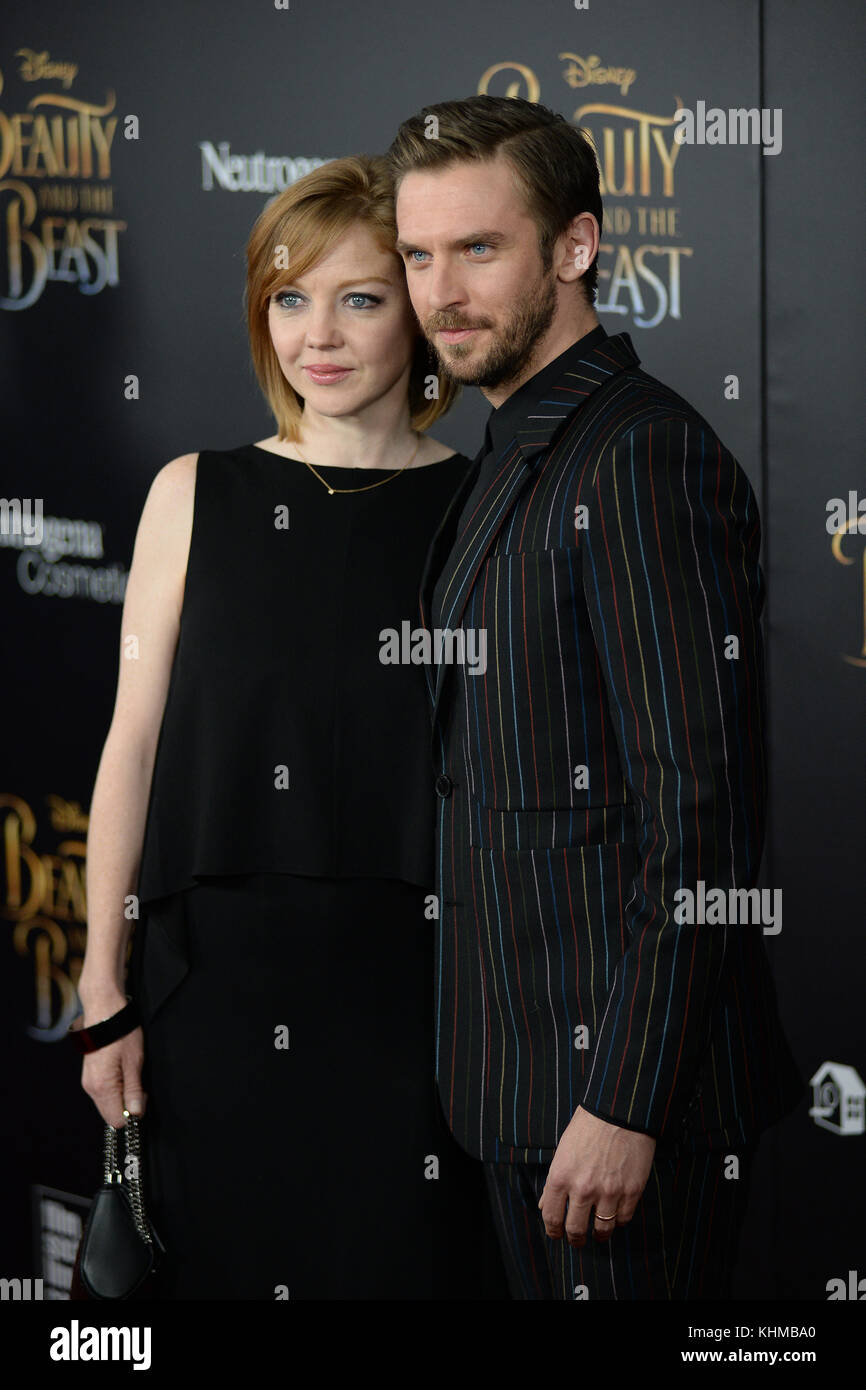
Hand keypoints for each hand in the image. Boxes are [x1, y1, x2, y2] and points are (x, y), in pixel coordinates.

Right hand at [78, 989, 146, 1127]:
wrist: (104, 1011)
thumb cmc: (121, 1033)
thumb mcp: (134, 1061)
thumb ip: (133, 1090)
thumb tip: (135, 1114)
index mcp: (102, 1087)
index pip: (117, 1120)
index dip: (133, 1112)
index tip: (142, 1094)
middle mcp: (91, 1088)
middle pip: (110, 1113)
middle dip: (127, 1105)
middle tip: (139, 1083)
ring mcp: (89, 1082)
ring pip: (107, 1103)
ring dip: (122, 1096)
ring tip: (131, 1073)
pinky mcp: (90, 1076)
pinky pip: (103, 1093)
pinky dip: (115, 1089)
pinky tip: (123, 1072)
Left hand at [538, 1105, 655, 1244]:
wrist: (619, 1110)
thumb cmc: (587, 1126)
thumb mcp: (563, 1150)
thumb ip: (553, 1181)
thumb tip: (545, 1205)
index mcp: (560, 1176)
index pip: (551, 1217)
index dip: (553, 1231)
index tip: (556, 1234)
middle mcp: (583, 1188)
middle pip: (576, 1230)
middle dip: (575, 1239)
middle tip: (577, 1240)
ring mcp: (609, 1192)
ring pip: (602, 1230)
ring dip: (599, 1235)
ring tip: (599, 1234)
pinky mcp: (631, 1191)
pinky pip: (623, 1219)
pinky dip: (618, 1221)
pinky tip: (615, 1216)